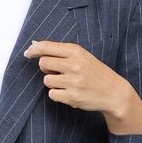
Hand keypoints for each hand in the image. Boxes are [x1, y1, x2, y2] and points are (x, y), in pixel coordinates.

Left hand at [24, 40, 141, 134]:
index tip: (28, 53)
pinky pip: (52, 94)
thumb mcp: (82, 56)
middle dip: (46, 68)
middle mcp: (74, 65)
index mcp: (76, 51)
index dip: (34, 50)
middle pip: (43, 63)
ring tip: (68, 83)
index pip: (46, 47)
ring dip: (53, 83)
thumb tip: (34, 45)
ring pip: (47, 80)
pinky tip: (69, 92)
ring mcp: (73, 82)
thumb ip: (60, 51)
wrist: (113, 92)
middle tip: (57, 71)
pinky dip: (57, 94)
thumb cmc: (96, 73)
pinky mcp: (72, 97)